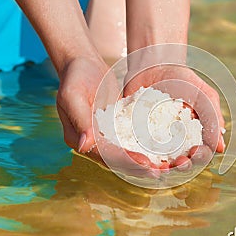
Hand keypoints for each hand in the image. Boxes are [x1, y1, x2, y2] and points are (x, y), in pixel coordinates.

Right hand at [57, 57, 163, 177]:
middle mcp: (91, 142)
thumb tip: (85, 145)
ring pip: (124, 154)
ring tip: (163, 166)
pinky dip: (143, 147)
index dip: (125, 161)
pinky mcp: (115, 128)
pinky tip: (160, 150)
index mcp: (78, 138)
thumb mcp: (72, 95)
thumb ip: (79, 119)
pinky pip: (130, 140)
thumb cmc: (74, 76)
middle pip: (116, 159)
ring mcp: (103, 136)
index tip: (145, 164)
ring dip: (143, 161)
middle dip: (138, 167)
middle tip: (160, 171)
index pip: (103, 155)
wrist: (82, 64)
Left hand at [123, 66, 225, 169]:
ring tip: (161, 167)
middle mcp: (177, 141)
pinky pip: (139, 151)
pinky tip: (142, 158)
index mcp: (195, 134)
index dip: (200, 157)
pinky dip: (141, 158)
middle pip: (182, 161)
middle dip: (183, 166)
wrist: (154, 65)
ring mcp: (156, 140)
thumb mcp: (203, 96)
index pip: (201, 152)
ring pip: (161, 161)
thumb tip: (220, 148)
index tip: (195, 152)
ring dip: (163, 168)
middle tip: (179, 163)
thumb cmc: (183, 80)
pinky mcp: (137, 136)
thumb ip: (213, 118)